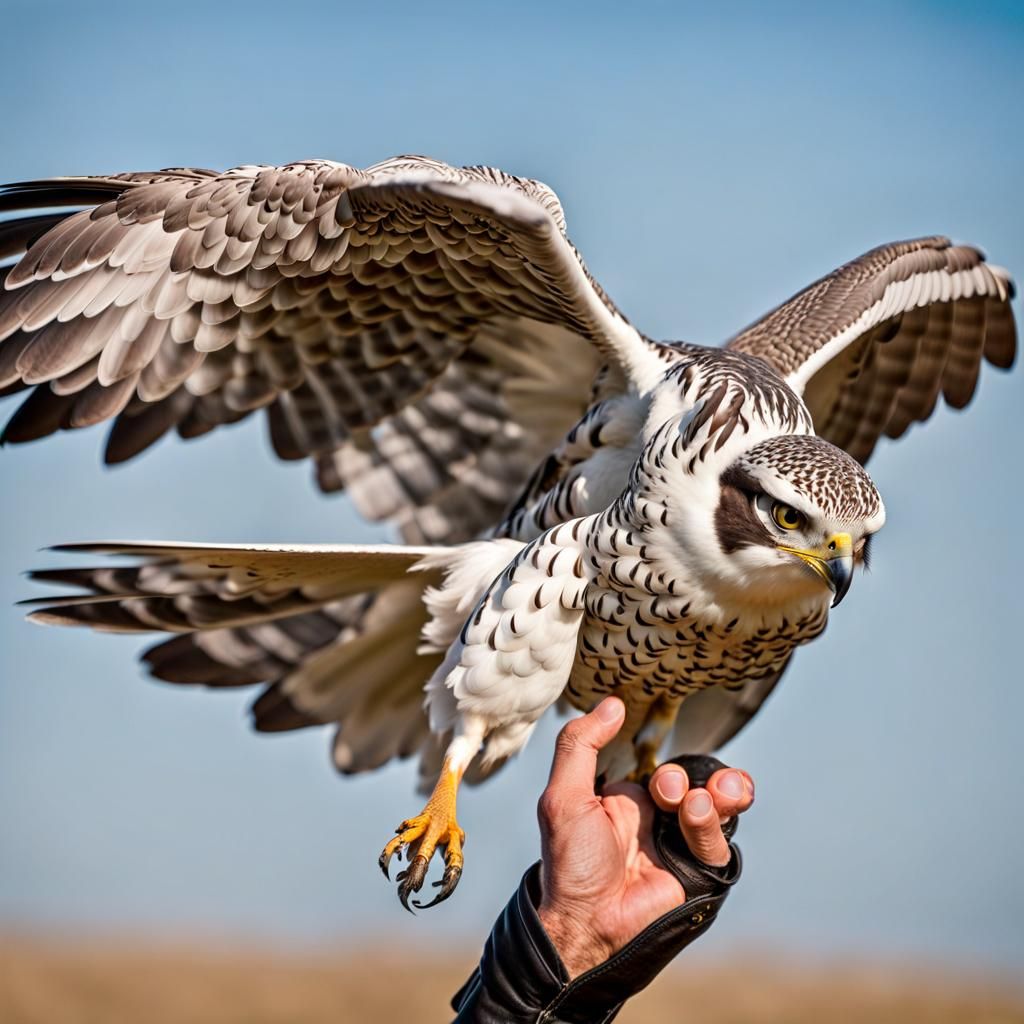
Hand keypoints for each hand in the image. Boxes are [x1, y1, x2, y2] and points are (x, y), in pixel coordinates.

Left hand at [536, 696, 754, 977]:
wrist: (587, 923)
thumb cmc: (569, 862)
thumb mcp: (564, 795)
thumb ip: (581, 745)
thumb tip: (614, 703)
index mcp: (630, 796)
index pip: (667, 762)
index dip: (672, 755)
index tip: (663, 754)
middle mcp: (660, 816)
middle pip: (702, 782)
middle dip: (702, 776)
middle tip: (670, 790)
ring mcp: (680, 843)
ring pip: (719, 806)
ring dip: (717, 795)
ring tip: (695, 802)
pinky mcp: (698, 871)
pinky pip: (720, 842)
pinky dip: (711, 824)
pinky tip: (694, 814)